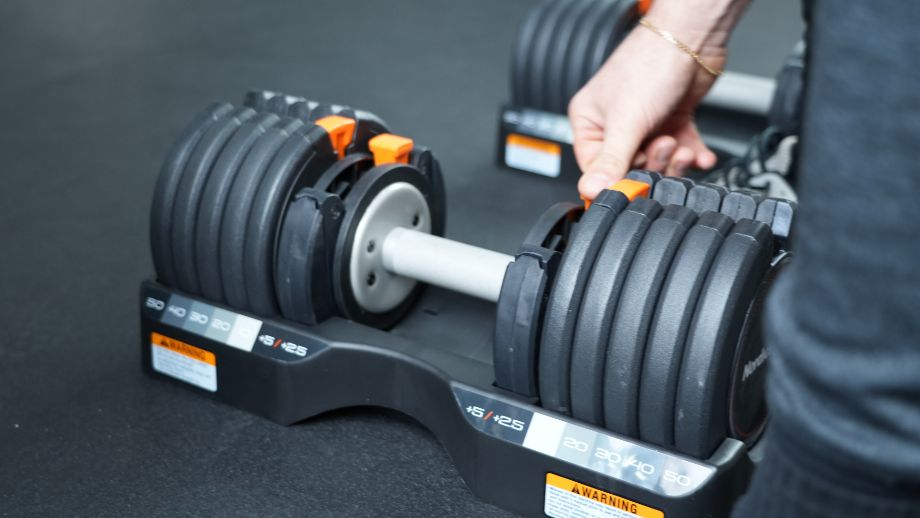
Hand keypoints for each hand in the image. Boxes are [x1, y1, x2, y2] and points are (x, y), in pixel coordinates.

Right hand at [570, 2, 745, 198]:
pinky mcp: (671, 120)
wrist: (691, 37)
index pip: (597, 168)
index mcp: (591, 122)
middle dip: (653, 163)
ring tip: (680, 145)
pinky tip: (698, 153)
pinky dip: (692, 154)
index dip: (619, 179)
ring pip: (658, 161)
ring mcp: (645, 123)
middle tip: (664, 146)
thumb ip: (611, 160)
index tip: (636, 188)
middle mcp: (616, 124)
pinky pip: (680, 149)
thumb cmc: (651, 63)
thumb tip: (590, 191)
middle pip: (631, 167)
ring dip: (674, 160)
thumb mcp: (626, 121)